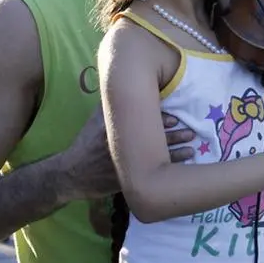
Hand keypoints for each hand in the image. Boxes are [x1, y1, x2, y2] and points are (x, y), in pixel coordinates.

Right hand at [65, 110, 196, 203]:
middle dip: (174, 135)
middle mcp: (120, 144)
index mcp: (113, 127)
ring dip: (176, 152)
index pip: (141, 120)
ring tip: (192, 147)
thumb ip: (111, 104)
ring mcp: (124, 163)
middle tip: (191, 131)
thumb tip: (126, 84)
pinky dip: (168, 169)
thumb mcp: (95, 120)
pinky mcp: (127, 179)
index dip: (161, 119)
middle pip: (152, 138)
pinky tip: (181, 166)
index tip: (176, 118)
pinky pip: (152, 173)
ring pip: (155, 155)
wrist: (71, 174)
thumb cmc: (86, 143)